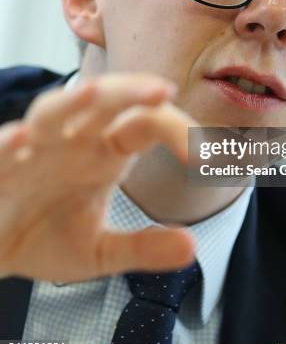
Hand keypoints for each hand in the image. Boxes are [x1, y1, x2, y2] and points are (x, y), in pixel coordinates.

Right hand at [0, 73, 196, 281]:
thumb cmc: (44, 236)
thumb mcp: (99, 252)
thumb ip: (142, 247)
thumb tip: (190, 247)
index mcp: (104, 152)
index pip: (146, 124)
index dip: (178, 132)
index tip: (207, 159)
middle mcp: (73, 141)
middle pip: (103, 103)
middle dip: (130, 91)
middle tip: (162, 91)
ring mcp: (34, 150)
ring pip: (51, 112)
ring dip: (70, 102)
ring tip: (92, 93)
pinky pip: (0, 150)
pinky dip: (9, 143)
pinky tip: (22, 140)